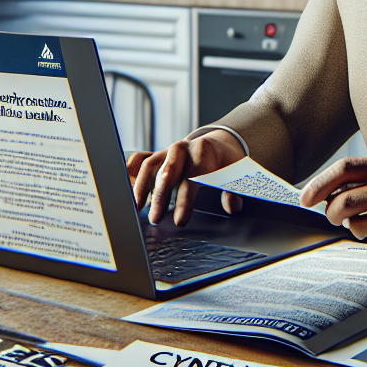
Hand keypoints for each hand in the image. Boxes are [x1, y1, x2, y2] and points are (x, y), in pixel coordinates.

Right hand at [128, 130, 244, 225]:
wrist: (220, 145)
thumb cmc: (226, 163)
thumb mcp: (237, 174)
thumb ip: (234, 192)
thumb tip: (231, 206)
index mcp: (204, 152)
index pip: (191, 177)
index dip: (184, 201)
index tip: (179, 221)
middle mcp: (184, 148)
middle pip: (167, 171)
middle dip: (159, 196)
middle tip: (154, 218)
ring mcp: (169, 150)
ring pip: (150, 165)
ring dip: (141, 187)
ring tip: (136, 207)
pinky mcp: (160, 154)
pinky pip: (142, 159)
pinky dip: (132, 173)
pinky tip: (129, 191)